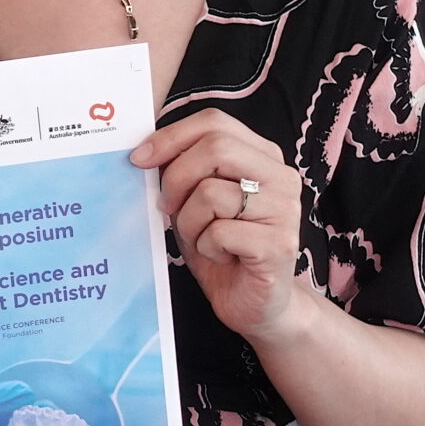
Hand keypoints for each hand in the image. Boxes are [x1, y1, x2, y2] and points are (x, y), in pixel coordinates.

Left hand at [134, 109, 314, 345]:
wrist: (255, 303)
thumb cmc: (222, 247)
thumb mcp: (196, 201)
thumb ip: (183, 170)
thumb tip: (144, 150)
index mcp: (262, 156)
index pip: (215, 122)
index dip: (171, 136)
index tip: (139, 159)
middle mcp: (281, 177)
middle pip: (215, 148)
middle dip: (176, 178)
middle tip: (167, 208)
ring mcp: (284, 210)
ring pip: (212, 193)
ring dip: (189, 222)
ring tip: (202, 239)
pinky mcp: (279, 244)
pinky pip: (219, 232)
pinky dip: (205, 247)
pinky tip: (220, 256)